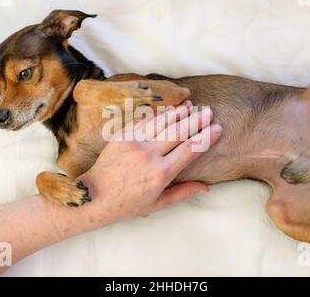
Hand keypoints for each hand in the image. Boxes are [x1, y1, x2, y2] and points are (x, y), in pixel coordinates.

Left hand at [81, 101, 221, 224]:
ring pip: (162, 122)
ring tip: (192, 106)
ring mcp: (134, 143)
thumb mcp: (157, 204)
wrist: (93, 196)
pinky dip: (159, 114)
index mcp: (160, 173)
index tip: (217, 129)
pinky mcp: (121, 136)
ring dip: (179, 113)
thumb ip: (182, 193)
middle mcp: (149, 155)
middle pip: (179, 132)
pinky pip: (144, 121)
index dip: (205, 137)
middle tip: (209, 111)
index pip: (190, 150)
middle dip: (196, 120)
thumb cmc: (126, 204)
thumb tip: (206, 187)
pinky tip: (169, 109)